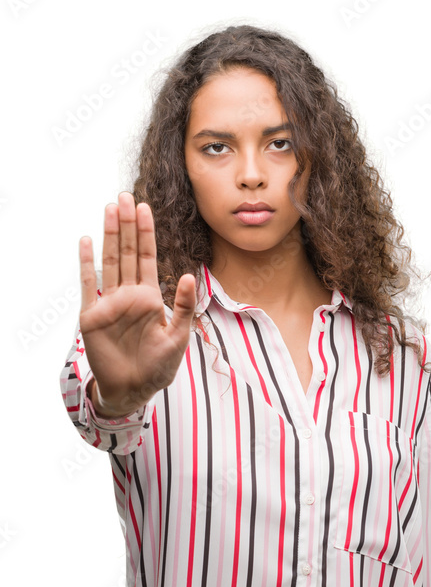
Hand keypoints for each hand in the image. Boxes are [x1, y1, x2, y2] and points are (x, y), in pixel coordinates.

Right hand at [79, 191, 196, 416]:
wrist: (132, 390)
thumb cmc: (158, 367)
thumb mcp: (178, 337)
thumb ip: (184, 307)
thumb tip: (188, 275)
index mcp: (149, 297)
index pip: (147, 258)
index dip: (146, 233)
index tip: (145, 208)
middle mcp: (128, 295)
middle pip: (127, 252)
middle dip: (127, 225)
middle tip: (124, 196)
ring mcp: (109, 302)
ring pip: (110, 261)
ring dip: (110, 235)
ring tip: (109, 208)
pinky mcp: (92, 315)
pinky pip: (88, 284)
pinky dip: (87, 263)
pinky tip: (86, 241)